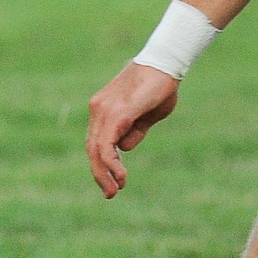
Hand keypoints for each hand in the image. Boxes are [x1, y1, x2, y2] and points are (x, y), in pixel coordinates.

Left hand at [85, 62, 180, 197]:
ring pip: (96, 149)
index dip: (102, 163)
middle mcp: (98, 110)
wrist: (165, 63)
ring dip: (104, 173)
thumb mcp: (146, 116)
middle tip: (110, 194)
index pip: (95, 141)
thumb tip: (125, 148)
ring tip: (114, 190)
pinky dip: (111, 162)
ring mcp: (104, 111)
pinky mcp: (117, 114)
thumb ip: (134, 131)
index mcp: (103, 109)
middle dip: (99, 173)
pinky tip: (121, 176)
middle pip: (91, 147)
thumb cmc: (159, 86)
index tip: (113, 181)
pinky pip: (107, 143)